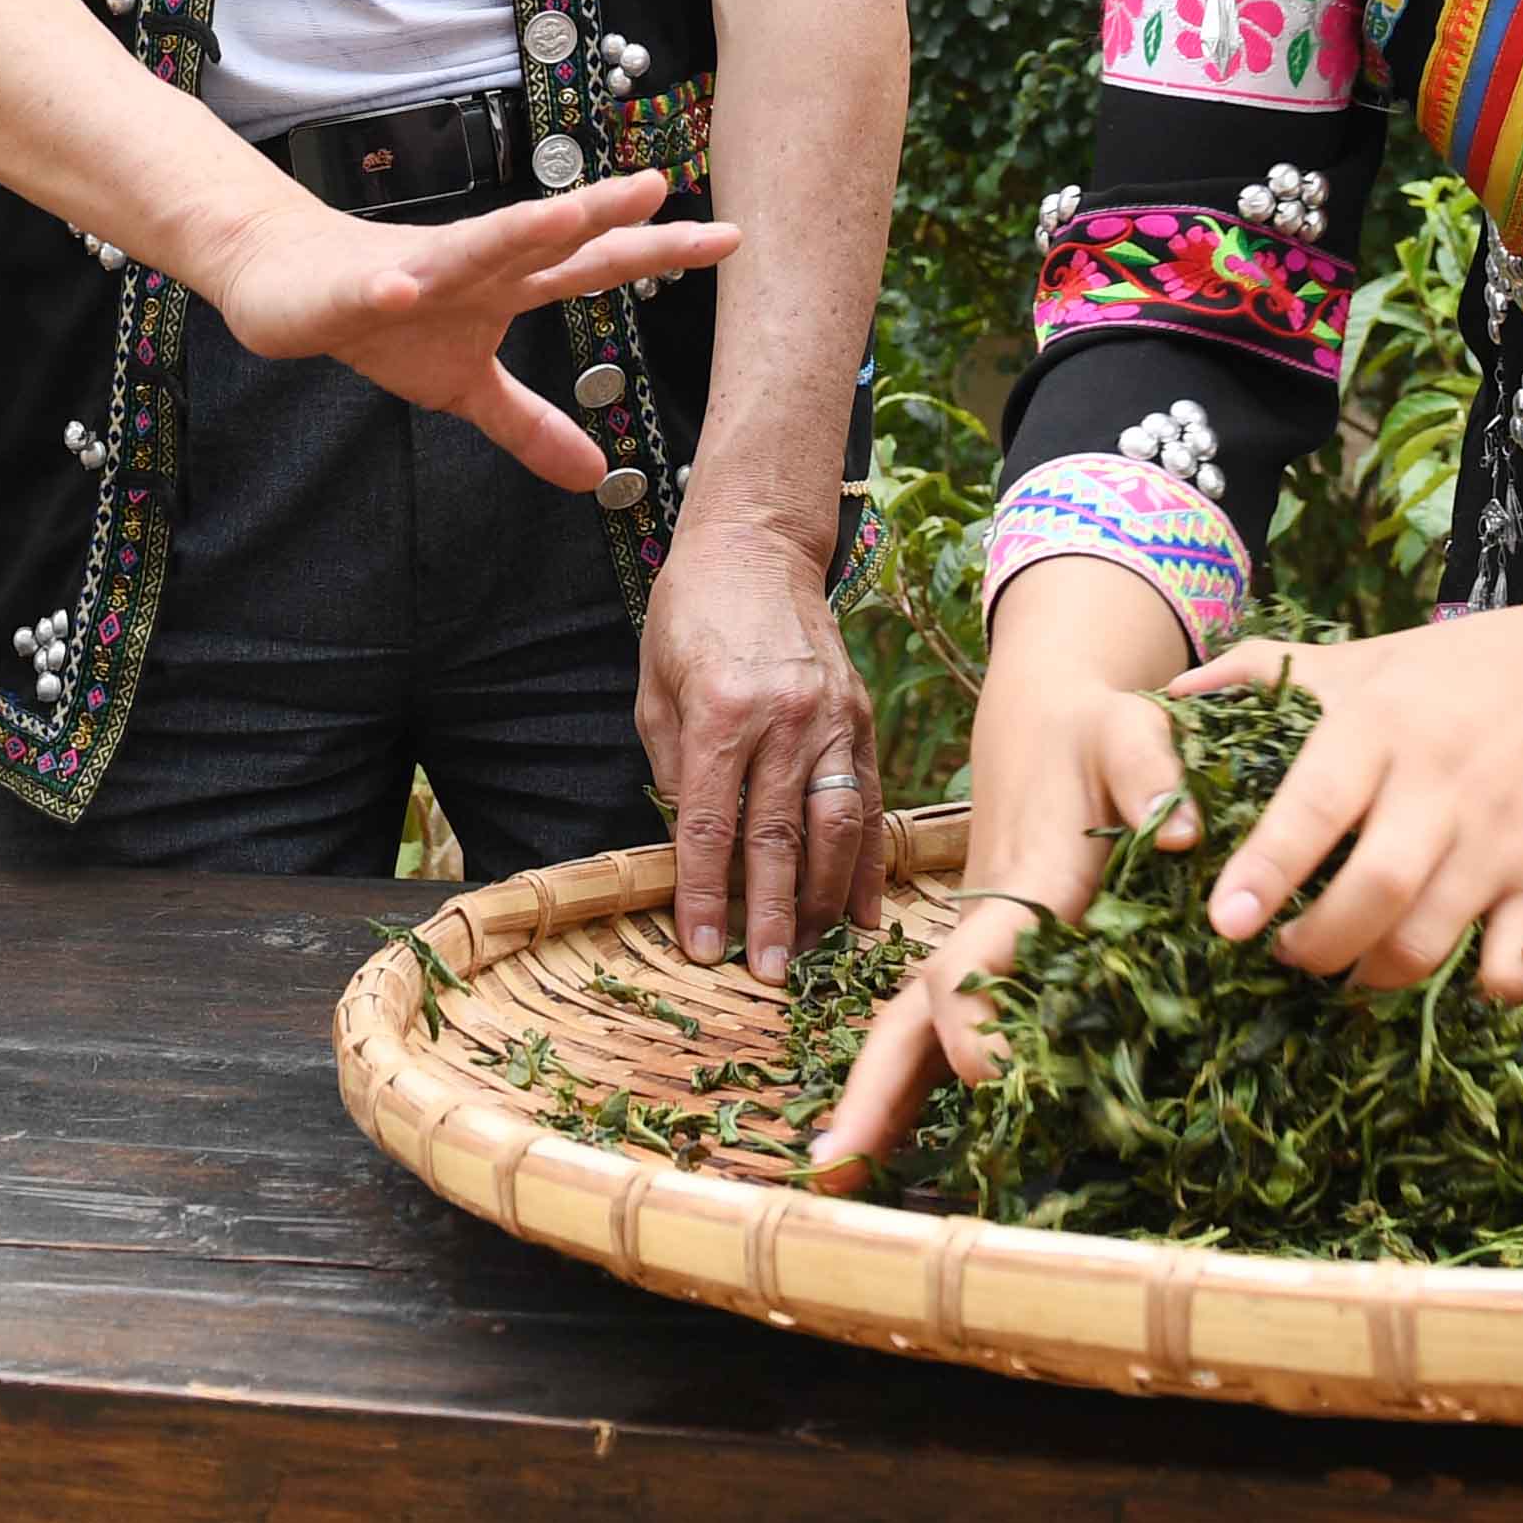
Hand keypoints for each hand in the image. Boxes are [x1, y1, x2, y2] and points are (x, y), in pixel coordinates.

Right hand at [201, 171, 739, 491]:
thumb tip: (595, 476)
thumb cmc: (383, 321)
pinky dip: (388, 290)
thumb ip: (530, 424)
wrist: (286, 282)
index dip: (657, 251)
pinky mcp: (356, 289)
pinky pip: (374, 290)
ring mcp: (415, 270)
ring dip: (517, 230)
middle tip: (658, 189)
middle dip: (601, 215)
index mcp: (506, 285)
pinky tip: (401, 292)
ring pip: (473, 245)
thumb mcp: (463, 387)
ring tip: (565, 215)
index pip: (593, 265)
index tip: (728, 236)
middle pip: (546, 236)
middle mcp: (474, 263)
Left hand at [637, 517, 880, 976]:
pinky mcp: (859, 717)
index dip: (704, 894)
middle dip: (775, 914)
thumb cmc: (690, 616)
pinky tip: (867, 909)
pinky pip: (868, 799)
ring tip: (817, 951)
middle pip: (779, 836)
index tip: (701, 949)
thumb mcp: (654, 687)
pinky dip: (868, 859)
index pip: (710, 824)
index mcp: (720, 712)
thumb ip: (674, 766)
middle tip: (770, 975)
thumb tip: (694, 844)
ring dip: (828, 897)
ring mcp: (830, 718)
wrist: (756, 547)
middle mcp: (782, 718)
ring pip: (836, 825)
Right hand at [805, 679, 1186, 1176]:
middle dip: (874, 1088)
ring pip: (913, 1034)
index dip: (972, 1019)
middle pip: (912, 1017)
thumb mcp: (1131, 733)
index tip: (987, 1075)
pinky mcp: (992, 967)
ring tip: (839, 1180)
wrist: (1045, 723)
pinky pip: (941, 1035)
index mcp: (1019, 891)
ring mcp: (979, 957)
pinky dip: (912, 1090)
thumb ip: (1154, 773)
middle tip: (834, 1167)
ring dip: (877, 1102)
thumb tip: (1183, 835)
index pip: (973, 963)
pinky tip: (893, 1150)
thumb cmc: (1095, 732)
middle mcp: (984, 935)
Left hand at [1178, 606, 1522, 998]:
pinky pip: (1520, 954)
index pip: (1312, 807)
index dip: (1266, 869)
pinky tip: (1465, 979)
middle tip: (1288, 957)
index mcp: (1381, 728)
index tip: (1225, 921)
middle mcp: (1439, 785)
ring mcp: (1502, 836)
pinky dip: (1489, 983)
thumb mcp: (1364, 657)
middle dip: (1317, 945)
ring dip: (1380, 973)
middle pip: (1371, 890)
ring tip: (1352, 974)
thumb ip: (1263, 674)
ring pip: (1430, 934)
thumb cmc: (1461, 669)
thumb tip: (1169, 696)